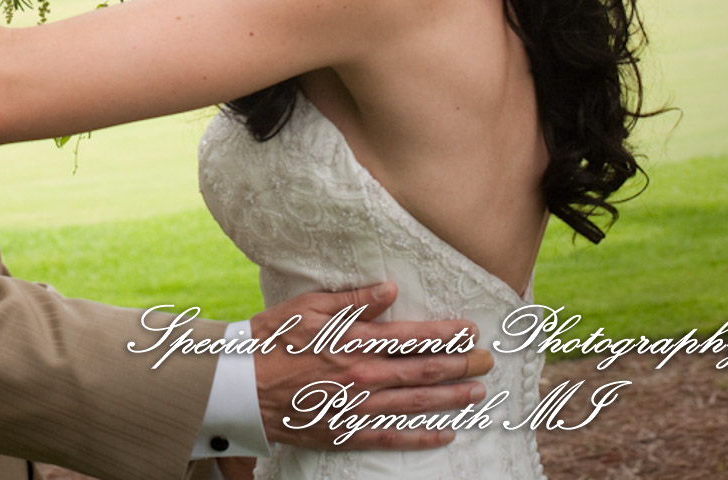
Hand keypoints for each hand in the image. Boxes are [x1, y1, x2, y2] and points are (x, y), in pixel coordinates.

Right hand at [252, 282, 491, 451]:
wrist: (239, 385)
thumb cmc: (270, 339)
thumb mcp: (306, 307)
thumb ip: (351, 301)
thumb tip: (389, 290)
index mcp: (353, 342)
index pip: (412, 338)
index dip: (445, 334)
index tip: (470, 330)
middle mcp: (362, 375)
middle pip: (423, 371)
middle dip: (460, 365)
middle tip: (487, 361)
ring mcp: (356, 407)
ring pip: (415, 404)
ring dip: (451, 398)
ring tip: (477, 393)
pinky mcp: (346, 432)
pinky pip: (392, 437)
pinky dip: (421, 436)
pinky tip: (445, 434)